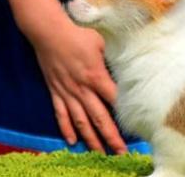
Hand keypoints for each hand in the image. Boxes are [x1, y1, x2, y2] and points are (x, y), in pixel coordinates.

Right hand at [23, 13, 126, 153]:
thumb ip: (114, 57)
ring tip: (100, 153)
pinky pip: (60, 114)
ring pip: (80, 121)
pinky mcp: (55, 91)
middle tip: (121, 152)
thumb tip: (129, 65)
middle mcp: (82, 89)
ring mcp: (67, 92)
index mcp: (96, 76)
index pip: (114, 100)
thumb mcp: (102, 42)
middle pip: (99, 118)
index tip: (136, 127)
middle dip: (110, 137)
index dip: (125, 114)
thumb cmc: (78, 33)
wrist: (48, 31)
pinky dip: (66, 128)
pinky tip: (72, 141)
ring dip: (90, 139)